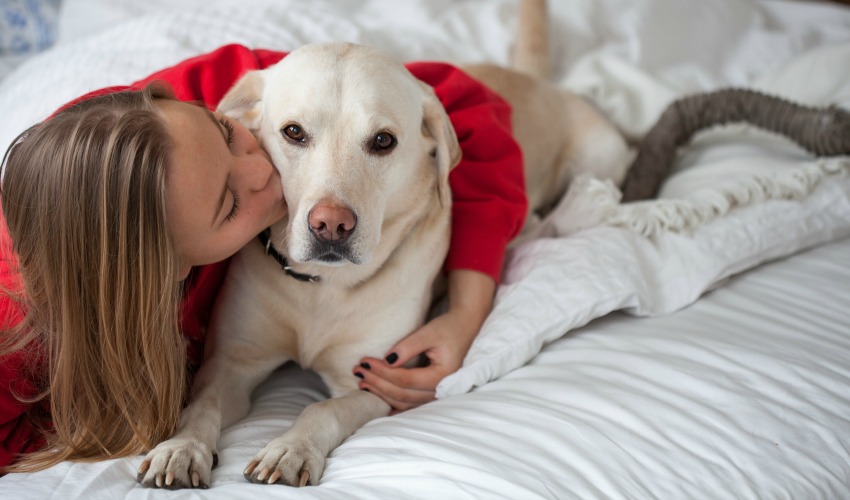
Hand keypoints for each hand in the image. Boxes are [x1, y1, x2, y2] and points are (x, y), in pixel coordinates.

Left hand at [354, 270, 494, 412]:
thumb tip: (387, 362)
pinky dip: (392, 402)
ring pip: (404, 402)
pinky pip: (410, 404)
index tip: (365, 361)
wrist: (465, 328)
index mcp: (443, 376)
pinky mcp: (432, 393)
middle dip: (377, 384)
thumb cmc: (448, 328)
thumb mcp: (429, 333)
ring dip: (382, 394)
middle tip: (358, 371)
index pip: (405, 379)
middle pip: (402, 394)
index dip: (382, 372)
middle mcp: (441, 390)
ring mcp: (437, 395)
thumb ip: (408, 347)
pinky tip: (378, 399)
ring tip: (362, 383)